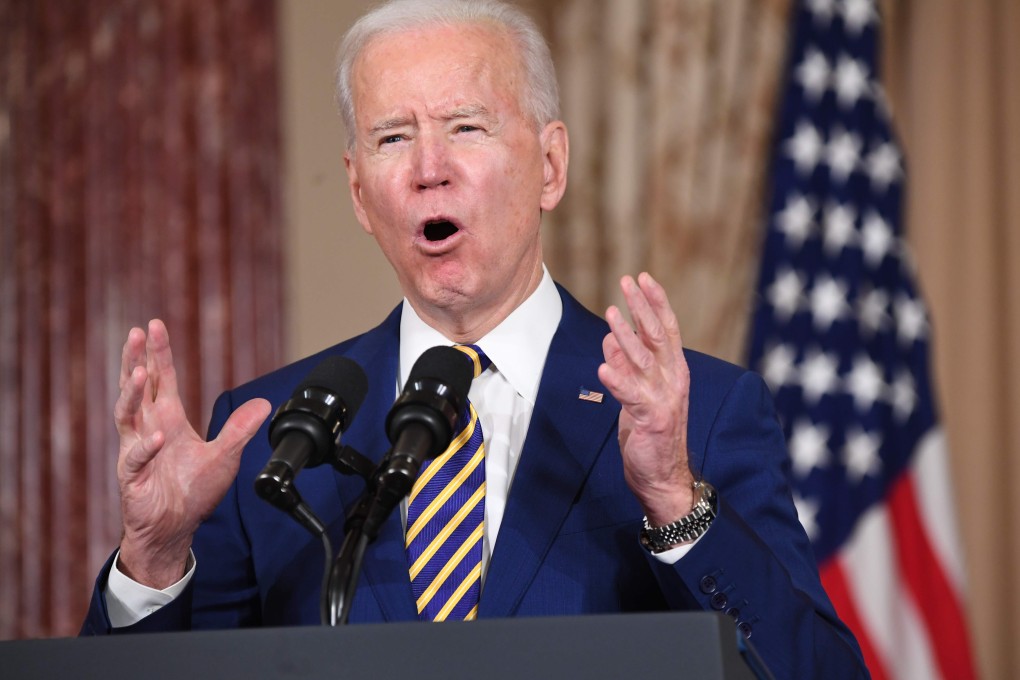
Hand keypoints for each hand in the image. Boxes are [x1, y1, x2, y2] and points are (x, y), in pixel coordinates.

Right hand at [114, 320, 270, 587]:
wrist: (174, 528)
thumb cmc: (193, 492)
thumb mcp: (224, 456)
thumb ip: (239, 429)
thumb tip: (264, 403)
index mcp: (169, 419)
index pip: (162, 379)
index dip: (158, 353)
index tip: (153, 325)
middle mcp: (149, 429)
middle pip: (137, 387)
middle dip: (136, 359)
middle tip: (137, 332)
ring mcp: (136, 451)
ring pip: (127, 415)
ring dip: (133, 394)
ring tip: (141, 372)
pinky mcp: (132, 477)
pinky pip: (136, 458)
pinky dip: (146, 446)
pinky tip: (157, 436)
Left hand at [598, 273, 695, 525]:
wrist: (663, 477)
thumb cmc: (651, 434)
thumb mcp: (638, 394)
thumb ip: (628, 367)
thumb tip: (611, 339)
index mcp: (673, 370)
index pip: (667, 328)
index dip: (655, 302)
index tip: (643, 277)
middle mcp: (673, 380)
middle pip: (658, 335)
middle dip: (642, 306)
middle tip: (627, 281)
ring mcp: (664, 399)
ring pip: (645, 360)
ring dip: (627, 335)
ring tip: (612, 313)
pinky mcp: (651, 419)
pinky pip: (632, 394)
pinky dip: (618, 379)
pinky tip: (603, 366)